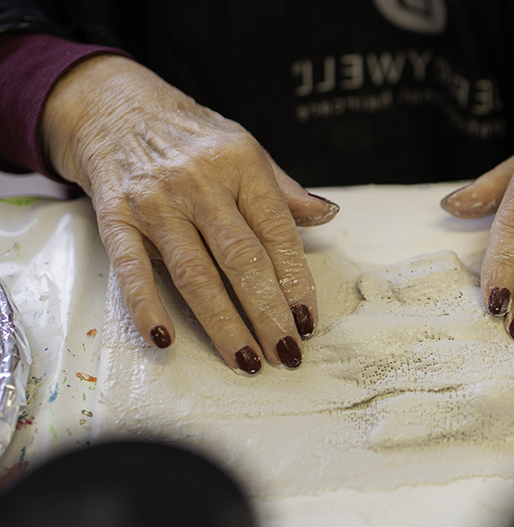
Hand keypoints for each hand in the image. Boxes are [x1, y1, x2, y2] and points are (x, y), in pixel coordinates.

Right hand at [41, 55, 337, 373]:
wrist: (113, 107)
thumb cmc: (192, 138)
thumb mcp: (245, 150)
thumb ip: (284, 192)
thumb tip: (329, 215)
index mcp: (241, 164)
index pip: (278, 233)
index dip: (297, 281)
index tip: (308, 321)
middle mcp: (200, 182)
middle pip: (242, 260)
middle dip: (268, 313)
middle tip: (286, 353)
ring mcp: (155, 201)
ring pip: (196, 274)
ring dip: (223, 324)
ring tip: (247, 360)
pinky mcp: (114, 217)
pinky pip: (132, 270)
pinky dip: (147, 307)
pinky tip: (166, 340)